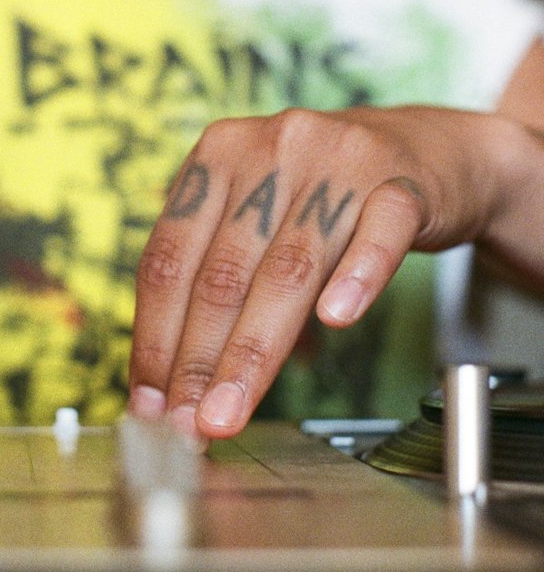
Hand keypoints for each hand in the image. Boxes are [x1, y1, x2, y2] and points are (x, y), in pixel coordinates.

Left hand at [128, 105, 497, 440]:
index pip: (171, 256)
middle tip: (189, 423)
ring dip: (254, 350)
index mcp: (218, 153)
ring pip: (289, 266)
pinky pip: (377, 233)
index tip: (149, 400)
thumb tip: (179, 376)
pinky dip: (355, 278)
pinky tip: (336, 319)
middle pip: (224, 271)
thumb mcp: (258, 211)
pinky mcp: (401, 181)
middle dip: (199, 360)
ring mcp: (337, 161)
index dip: (155, 335)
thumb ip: (219, 273)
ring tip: (233, 408)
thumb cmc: (324, 192)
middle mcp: (271, 148)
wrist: (423, 148)